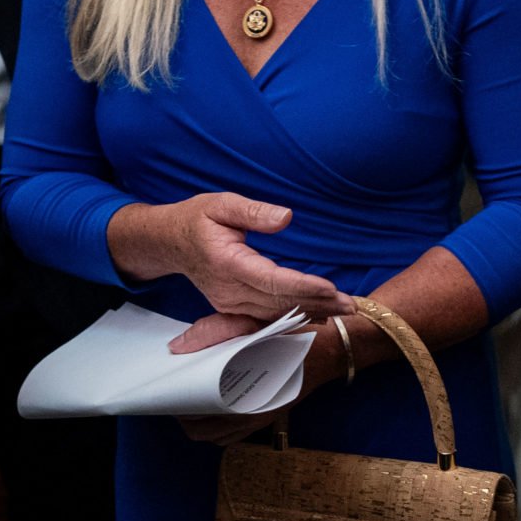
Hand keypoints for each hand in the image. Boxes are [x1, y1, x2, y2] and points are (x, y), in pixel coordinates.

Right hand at [104, 194, 354, 320]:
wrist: (170, 242)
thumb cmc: (197, 218)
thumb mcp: (221, 204)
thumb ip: (253, 211)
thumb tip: (286, 217)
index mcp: (226, 262)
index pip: (271, 279)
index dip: (302, 285)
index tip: (330, 287)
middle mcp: (228, 289)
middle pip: (278, 301)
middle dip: (316, 303)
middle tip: (351, 303)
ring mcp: (228, 302)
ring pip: (274, 313)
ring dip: (310, 312)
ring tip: (342, 309)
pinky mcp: (232, 307)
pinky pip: (265, 316)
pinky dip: (293, 316)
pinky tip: (318, 314)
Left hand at [172, 310, 353, 445]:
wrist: (333, 347)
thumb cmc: (293, 334)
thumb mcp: (251, 323)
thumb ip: (213, 332)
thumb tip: (176, 348)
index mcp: (246, 396)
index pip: (201, 420)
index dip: (179, 410)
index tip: (168, 394)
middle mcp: (253, 416)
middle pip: (205, 434)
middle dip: (187, 418)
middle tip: (177, 396)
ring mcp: (262, 419)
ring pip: (220, 438)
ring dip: (202, 424)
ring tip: (192, 400)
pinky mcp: (269, 415)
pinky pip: (236, 433)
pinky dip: (220, 426)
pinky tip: (215, 403)